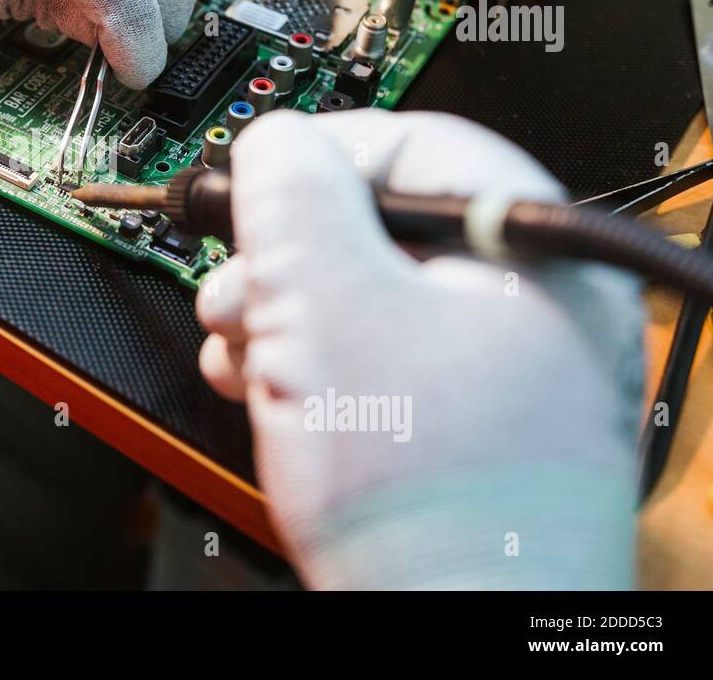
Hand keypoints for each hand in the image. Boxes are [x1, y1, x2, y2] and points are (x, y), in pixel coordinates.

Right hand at [197, 109, 642, 588]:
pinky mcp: (462, 428)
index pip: (421, 143)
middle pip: (384, 227)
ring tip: (238, 347)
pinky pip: (381, 360)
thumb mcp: (325, 309)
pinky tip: (265, 385)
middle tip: (236, 284)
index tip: (257, 182)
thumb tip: (277, 141)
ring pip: (372, 297)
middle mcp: (534, 307)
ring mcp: (502, 375)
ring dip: (283, 311)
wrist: (447, 638)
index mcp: (535, 252)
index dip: (320, 154)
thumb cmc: (421, 499)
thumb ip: (292, 199)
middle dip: (285, 253)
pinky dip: (313, 363)